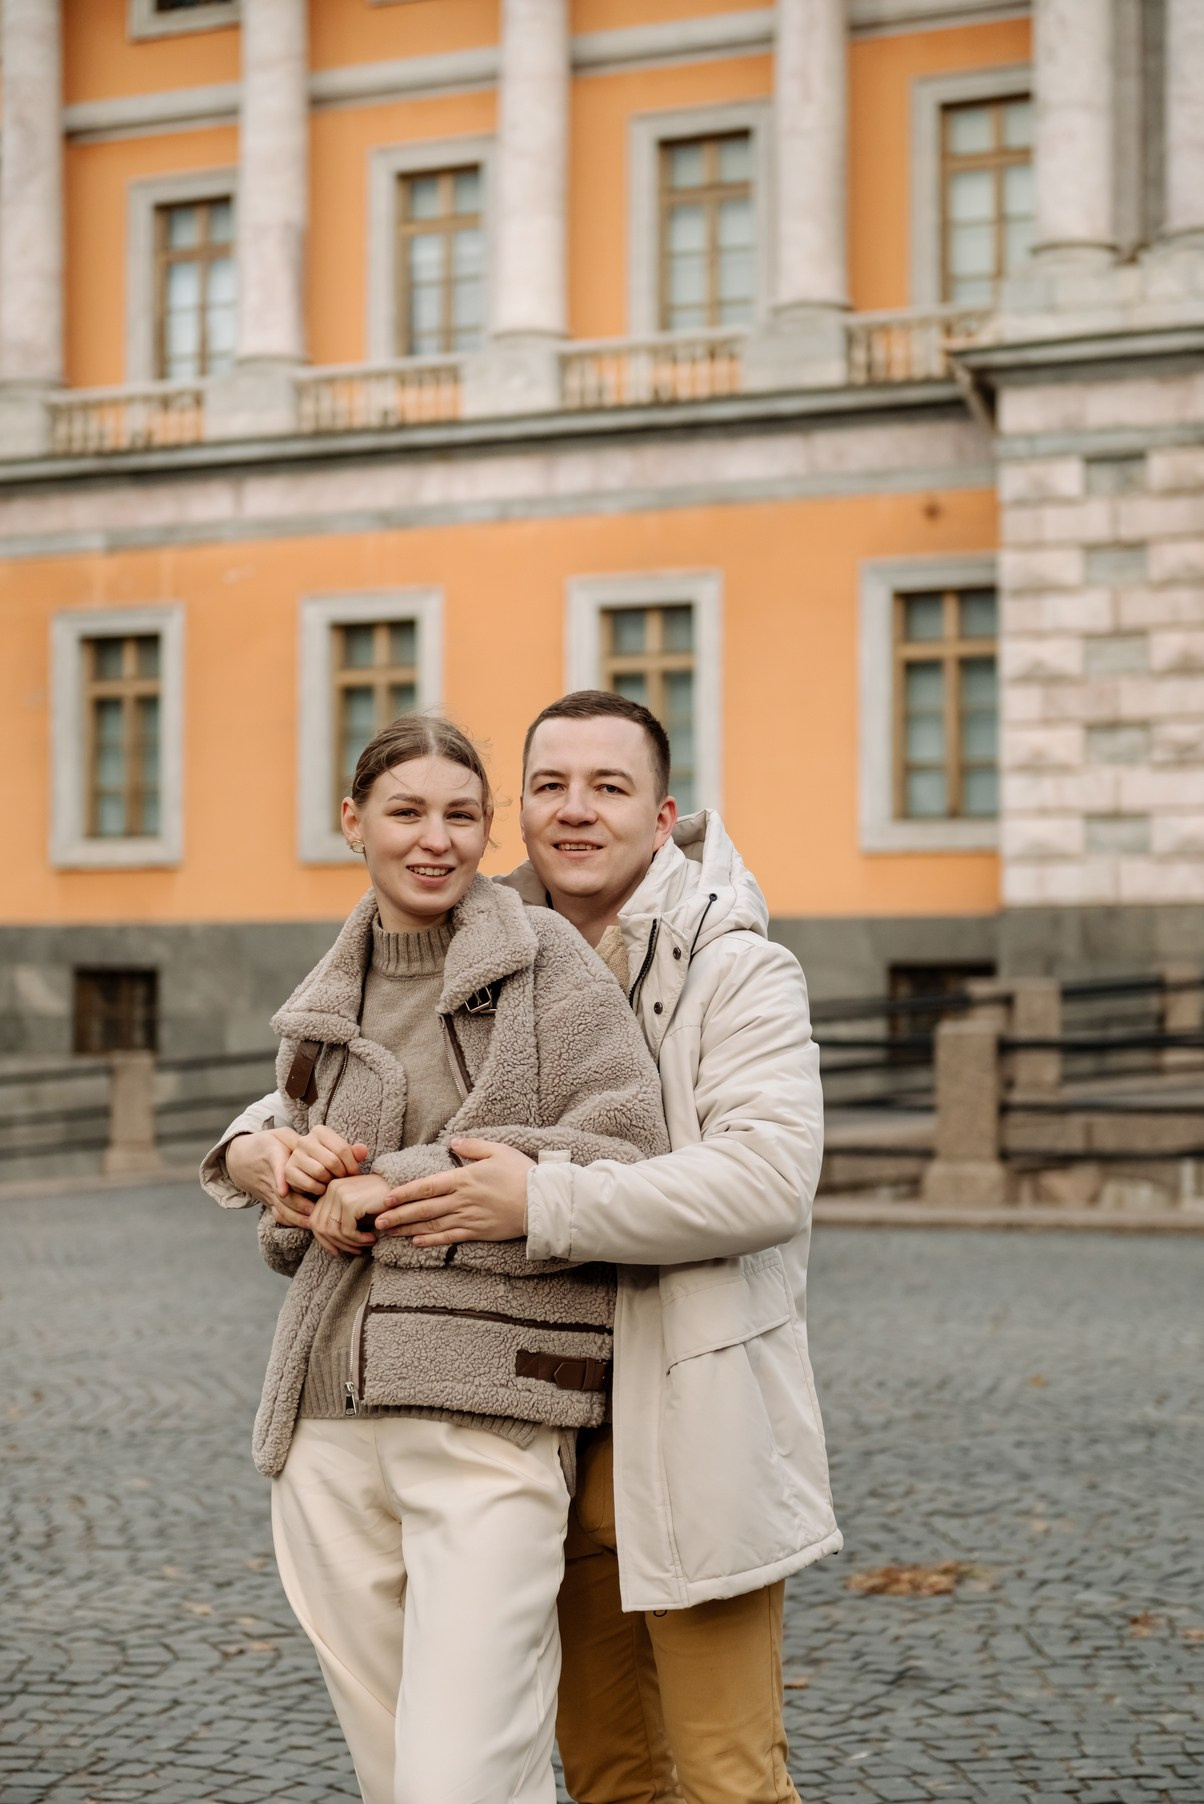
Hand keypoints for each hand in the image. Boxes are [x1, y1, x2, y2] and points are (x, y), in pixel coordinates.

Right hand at [225, 1127, 315, 1226]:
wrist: (241, 1157)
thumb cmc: (268, 1143)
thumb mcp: (281, 1134)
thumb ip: (297, 1140)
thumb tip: (317, 1146)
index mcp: (273, 1155)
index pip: (276, 1166)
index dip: (279, 1179)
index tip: (283, 1191)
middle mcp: (269, 1176)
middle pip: (280, 1193)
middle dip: (296, 1203)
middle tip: (313, 1209)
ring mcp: (268, 1191)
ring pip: (279, 1207)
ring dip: (295, 1215)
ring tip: (311, 1220)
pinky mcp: (268, 1200)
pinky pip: (277, 1213)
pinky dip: (290, 1221)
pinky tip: (305, 1224)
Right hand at [283, 1126, 369, 1197]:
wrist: (306, 1171)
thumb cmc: (329, 1162)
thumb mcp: (342, 1155)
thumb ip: (354, 1153)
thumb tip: (363, 1150)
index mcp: (320, 1131)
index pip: (342, 1148)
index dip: (352, 1165)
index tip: (354, 1173)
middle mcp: (304, 1140)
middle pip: (332, 1161)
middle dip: (342, 1174)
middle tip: (343, 1180)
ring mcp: (295, 1155)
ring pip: (320, 1172)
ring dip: (330, 1182)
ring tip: (332, 1182)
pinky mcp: (289, 1171)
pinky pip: (309, 1184)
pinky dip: (319, 1190)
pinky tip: (321, 1189)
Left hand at [310, 1173, 389, 1258]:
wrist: (403, 1191)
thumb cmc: (380, 1202)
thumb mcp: (355, 1209)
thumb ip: (337, 1218)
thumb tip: (322, 1238)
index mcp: (330, 1188)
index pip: (315, 1220)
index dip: (324, 1240)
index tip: (337, 1251)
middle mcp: (332, 1188)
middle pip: (321, 1227)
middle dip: (337, 1244)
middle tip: (355, 1250)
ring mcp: (340, 1194)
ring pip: (333, 1232)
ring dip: (350, 1244)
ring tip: (364, 1245)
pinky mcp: (350, 1203)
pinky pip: (347, 1232)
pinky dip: (359, 1240)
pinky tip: (371, 1239)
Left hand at [374, 1139, 534, 1246]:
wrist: (542, 1201)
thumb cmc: (521, 1173)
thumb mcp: (498, 1151)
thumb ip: (473, 1146)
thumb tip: (453, 1141)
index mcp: (464, 1178)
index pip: (426, 1186)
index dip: (404, 1193)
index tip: (386, 1197)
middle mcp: (462, 1200)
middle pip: (423, 1208)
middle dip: (398, 1215)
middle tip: (377, 1220)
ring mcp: (469, 1218)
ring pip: (432, 1225)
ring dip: (408, 1229)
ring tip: (389, 1233)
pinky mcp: (478, 1232)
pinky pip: (450, 1238)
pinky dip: (431, 1241)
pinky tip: (416, 1243)